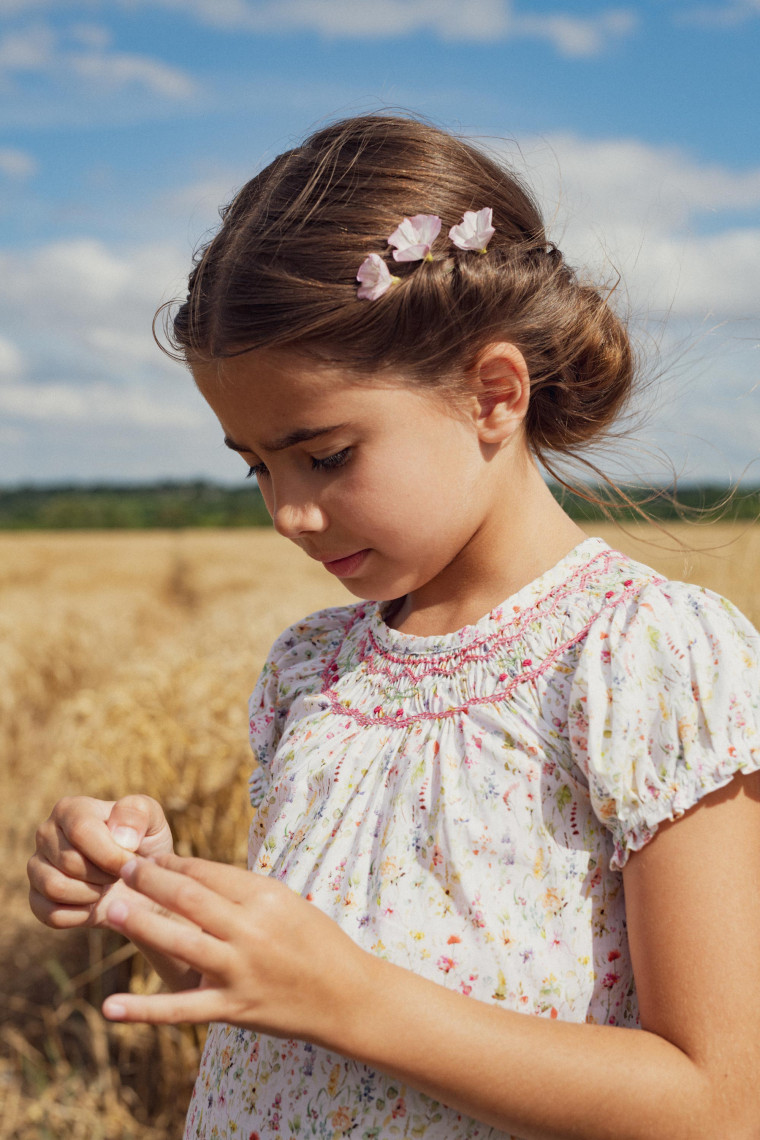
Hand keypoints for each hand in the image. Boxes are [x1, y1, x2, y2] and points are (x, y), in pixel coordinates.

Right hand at [28, 794, 173, 930]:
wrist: (139, 879)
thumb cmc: (145, 844)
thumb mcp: (153, 821)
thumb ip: (139, 814)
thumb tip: (120, 835)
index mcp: (70, 809)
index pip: (81, 831)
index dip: (110, 853)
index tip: (132, 862)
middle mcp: (46, 834)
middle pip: (69, 862)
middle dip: (104, 874)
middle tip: (120, 873)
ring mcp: (37, 867)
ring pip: (55, 887)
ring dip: (91, 894)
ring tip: (107, 886)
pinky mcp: (36, 899)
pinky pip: (51, 914)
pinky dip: (80, 915)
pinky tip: (95, 904)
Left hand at [101, 854, 373, 1045]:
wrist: (346, 996)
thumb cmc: (315, 941)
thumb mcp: (284, 902)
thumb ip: (241, 890)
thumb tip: (190, 875)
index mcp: (265, 897)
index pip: (207, 873)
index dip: (172, 864)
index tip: (148, 860)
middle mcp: (250, 930)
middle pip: (189, 899)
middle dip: (150, 882)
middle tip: (122, 870)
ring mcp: (239, 970)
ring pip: (181, 943)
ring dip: (142, 924)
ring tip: (110, 909)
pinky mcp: (232, 1008)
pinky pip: (181, 1009)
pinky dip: (143, 1011)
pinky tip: (110, 1007)